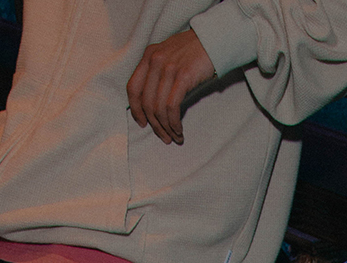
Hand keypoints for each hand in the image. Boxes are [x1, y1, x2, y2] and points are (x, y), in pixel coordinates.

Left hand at [127, 28, 215, 144]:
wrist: (213, 39)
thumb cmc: (193, 51)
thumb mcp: (168, 55)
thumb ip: (157, 72)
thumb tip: (154, 103)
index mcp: (148, 56)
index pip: (133, 87)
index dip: (135, 109)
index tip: (142, 123)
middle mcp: (155, 61)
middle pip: (146, 102)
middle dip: (154, 125)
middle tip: (164, 137)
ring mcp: (168, 68)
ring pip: (159, 108)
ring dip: (166, 128)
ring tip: (174, 137)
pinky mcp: (183, 77)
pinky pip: (172, 107)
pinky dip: (174, 123)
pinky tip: (179, 130)